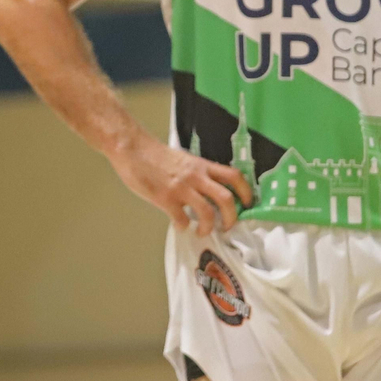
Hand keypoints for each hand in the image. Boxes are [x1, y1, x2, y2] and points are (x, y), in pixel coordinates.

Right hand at [106, 134, 252, 235]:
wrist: (133, 149)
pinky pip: (181, 219)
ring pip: (207, 212)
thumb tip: (207, 191)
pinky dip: (184, 226)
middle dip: (232, 218)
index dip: (246, 192)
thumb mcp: (184, 160)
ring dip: (208, 227)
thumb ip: (197, 174)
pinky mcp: (165, 198)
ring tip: (203, 232)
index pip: (234, 176)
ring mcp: (181, 188)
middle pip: (226, 199)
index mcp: (202, 166)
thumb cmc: (155, 154)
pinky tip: (180, 225)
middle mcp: (196, 177)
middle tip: (227, 226)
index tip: (247, 205)